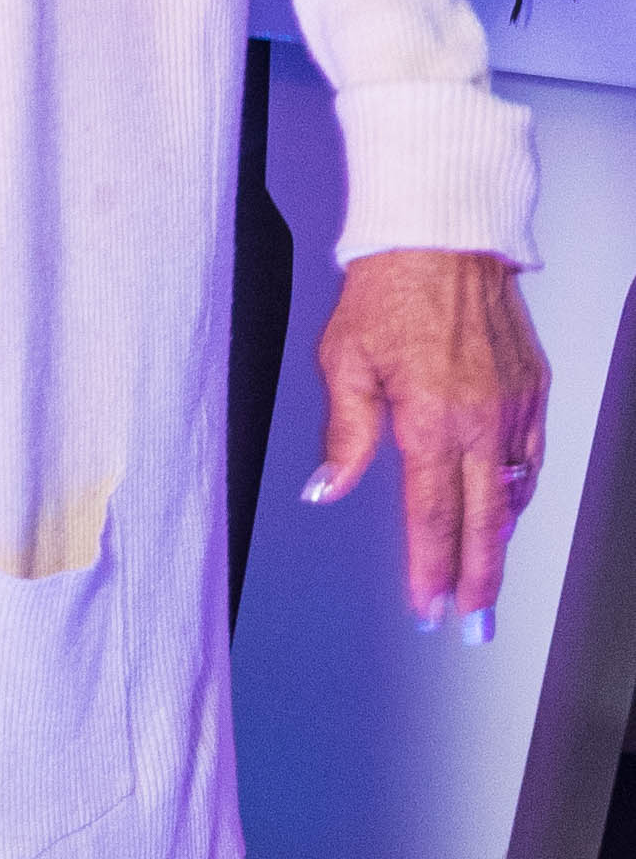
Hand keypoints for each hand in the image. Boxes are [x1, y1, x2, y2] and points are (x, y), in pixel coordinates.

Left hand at [308, 247, 549, 630]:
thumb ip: (343, 434)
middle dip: (477, 581)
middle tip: (471, 623)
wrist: (444, 236)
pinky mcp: (533, 390)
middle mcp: (481, 423)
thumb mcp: (344, 360)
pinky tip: (507, 509)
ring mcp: (514, 408)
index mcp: (431, 422)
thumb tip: (327, 489)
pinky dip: (519, 492)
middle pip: (484, 525)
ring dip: (499, 543)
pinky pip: (530, 458)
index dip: (429, 570)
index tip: (427, 607)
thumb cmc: (388, 288)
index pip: (431, 517)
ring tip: (485, 581)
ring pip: (512, 496)